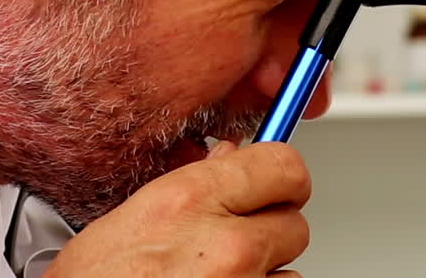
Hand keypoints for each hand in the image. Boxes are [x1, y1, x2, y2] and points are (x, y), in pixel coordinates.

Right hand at [45, 141, 311, 276]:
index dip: (282, 174)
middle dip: (271, 226)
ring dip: (266, 268)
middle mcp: (226, 243)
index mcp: (191, 200)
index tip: (276, 181)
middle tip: (238, 235)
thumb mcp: (130, 219)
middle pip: (295, 220)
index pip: (284, 165)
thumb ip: (194, 183)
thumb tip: (233, 158)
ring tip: (217, 273)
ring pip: (289, 265)